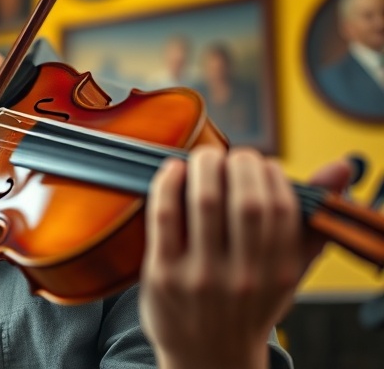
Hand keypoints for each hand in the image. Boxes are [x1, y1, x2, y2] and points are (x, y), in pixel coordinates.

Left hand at [139, 146, 350, 368]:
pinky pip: (165, 216)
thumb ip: (310, 221)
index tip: (261, 164)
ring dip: (205, 165)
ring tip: (205, 157)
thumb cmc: (247, 304)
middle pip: (246, 201)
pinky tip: (173, 170)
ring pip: (205, 202)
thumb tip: (342, 167)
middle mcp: (242, 277)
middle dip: (240, 163)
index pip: (282, 209)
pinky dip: (168, 184)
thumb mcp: (286, 271)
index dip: (272, 174)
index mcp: (277, 273)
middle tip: (231, 156)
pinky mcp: (162, 274)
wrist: (206, 357)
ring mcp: (200, 276)